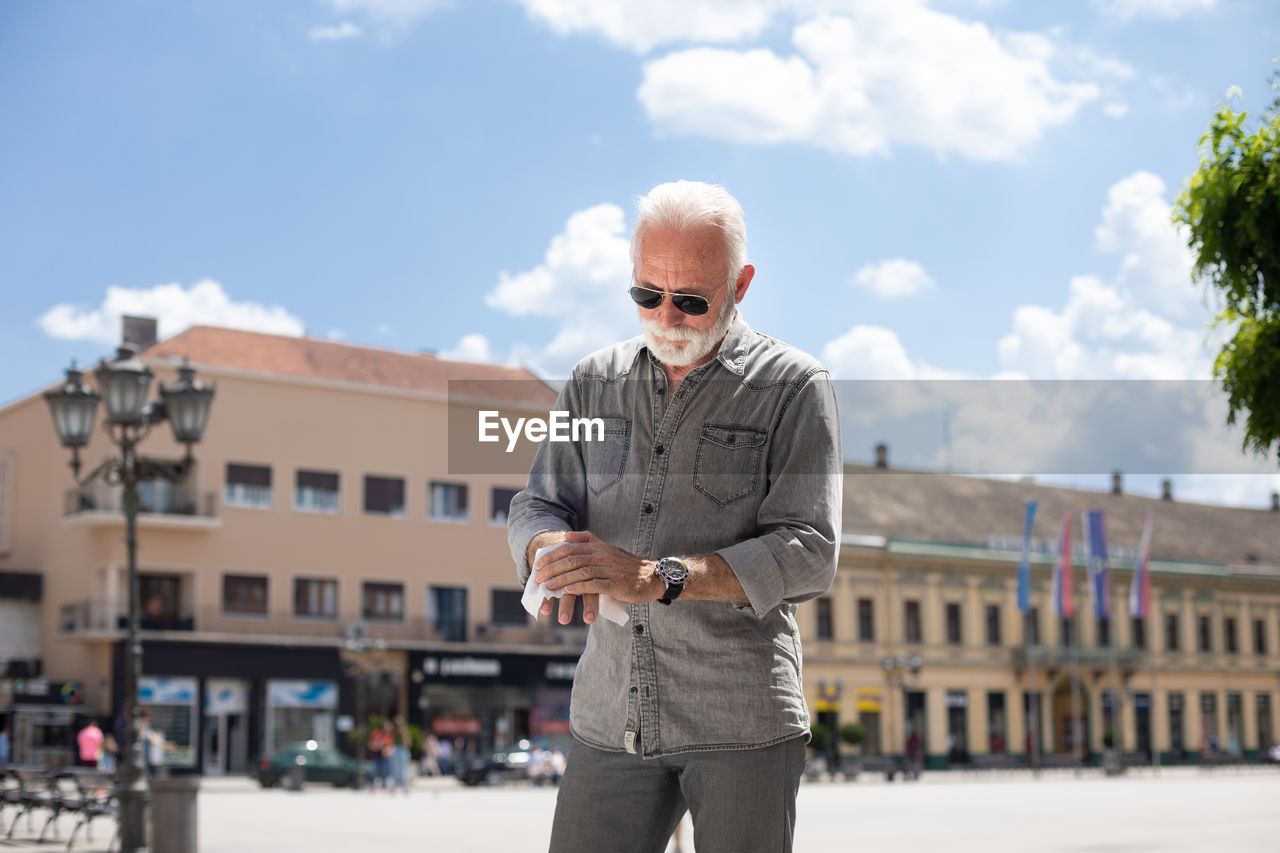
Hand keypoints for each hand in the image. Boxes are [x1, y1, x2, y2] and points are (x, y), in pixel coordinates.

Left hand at [533, 530, 662, 624]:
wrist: (652, 577)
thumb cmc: (626, 567)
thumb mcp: (607, 549)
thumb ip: (588, 541)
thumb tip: (566, 536)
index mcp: (598, 546)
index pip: (569, 547)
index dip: (551, 555)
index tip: (537, 564)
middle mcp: (602, 555)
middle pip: (571, 559)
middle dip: (552, 569)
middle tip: (538, 578)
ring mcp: (609, 569)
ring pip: (580, 572)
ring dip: (561, 580)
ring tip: (547, 587)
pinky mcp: (616, 584)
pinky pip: (594, 585)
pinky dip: (579, 588)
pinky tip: (568, 591)